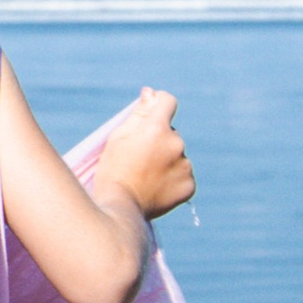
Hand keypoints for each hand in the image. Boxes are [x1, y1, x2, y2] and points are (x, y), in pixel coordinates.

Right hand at [92, 88, 195, 220]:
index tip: (151, 111)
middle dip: (158, 141)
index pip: (168, 101)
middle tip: (139, 159)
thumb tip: (151, 93)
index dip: (159, 104)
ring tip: (146, 176)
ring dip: (166, 161)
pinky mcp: (189, 185)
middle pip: (171, 133)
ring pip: (177, 155)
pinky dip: (173, 179)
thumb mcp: (118, 137)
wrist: (121, 208)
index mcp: (156, 128)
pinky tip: (156, 187)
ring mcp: (185, 165)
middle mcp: (175, 144)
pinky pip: (183, 174)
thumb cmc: (113, 171)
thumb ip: (139, 113)